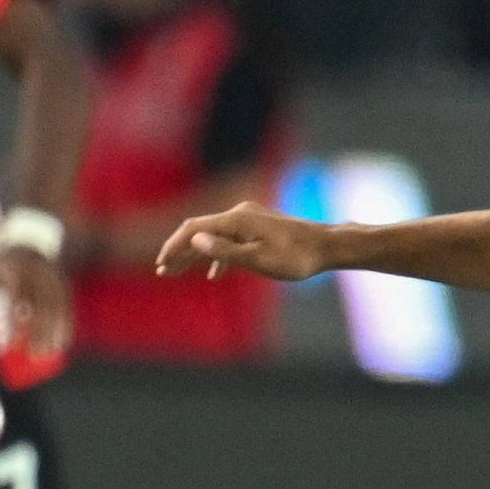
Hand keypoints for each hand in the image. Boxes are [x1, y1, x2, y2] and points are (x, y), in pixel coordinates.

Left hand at [0, 247, 70, 356]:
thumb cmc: (7, 262)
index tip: (9, 342)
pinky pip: (68, 311)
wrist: (36, 244)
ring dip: (53, 335)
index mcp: (19, 270)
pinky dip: (66, 329)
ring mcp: (56, 283)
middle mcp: (40, 276)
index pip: (18, 298)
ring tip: (46, 353)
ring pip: (57, 312)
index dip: (14, 322)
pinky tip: (61, 344)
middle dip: (39, 334)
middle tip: (33, 354)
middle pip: (43, 308)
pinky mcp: (66, 289)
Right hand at [157, 202, 327, 282]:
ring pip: (214, 236)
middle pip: (200, 231)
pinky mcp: (258, 228)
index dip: (174, 245)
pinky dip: (218, 255)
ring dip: (196, 254)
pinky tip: (214, 274)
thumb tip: (195, 240)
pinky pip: (230, 240)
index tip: (161, 263)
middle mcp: (239, 214)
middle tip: (163, 271)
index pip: (193, 229)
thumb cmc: (297, 257)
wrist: (328, 247)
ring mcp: (249, 220)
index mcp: (236, 220)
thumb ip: (226, 252)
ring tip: (180, 272)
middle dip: (180, 251)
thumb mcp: (259, 259)